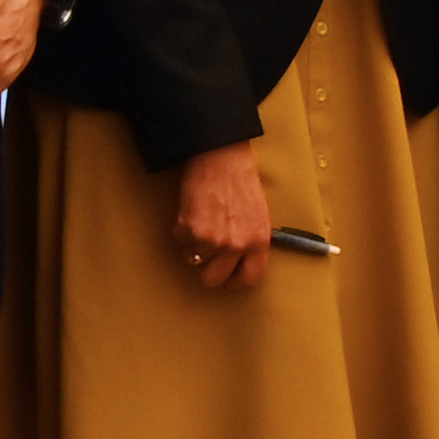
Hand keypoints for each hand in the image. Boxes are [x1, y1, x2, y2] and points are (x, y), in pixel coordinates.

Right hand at [173, 142, 275, 289]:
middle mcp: (237, 244)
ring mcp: (212, 239)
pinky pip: (179, 241)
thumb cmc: (240, 180)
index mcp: (259, 240)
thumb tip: (240, 260)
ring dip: (193, 245)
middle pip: (213, 279)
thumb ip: (251, 240)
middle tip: (205, 254)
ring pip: (193, 260)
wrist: (221, 157)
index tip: (228, 276)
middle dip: (206, 269)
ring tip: (201, 222)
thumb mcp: (258, 214)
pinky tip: (192, 211)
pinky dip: (181, 229)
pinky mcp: (190, 229)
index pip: (249, 278)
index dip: (235, 280)